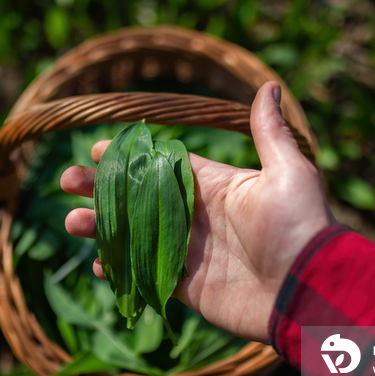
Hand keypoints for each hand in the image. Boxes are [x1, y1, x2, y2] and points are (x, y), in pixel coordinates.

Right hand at [60, 81, 333, 341]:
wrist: (308, 290)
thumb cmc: (299, 226)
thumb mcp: (288, 172)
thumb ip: (269, 133)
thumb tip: (269, 84)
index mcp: (215, 186)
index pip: (162, 167)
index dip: (129, 158)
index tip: (96, 150)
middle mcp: (197, 217)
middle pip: (139, 199)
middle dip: (103, 190)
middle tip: (66, 182)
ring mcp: (190, 252)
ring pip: (134, 235)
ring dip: (102, 228)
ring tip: (71, 221)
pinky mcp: (187, 287)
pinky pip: (146, 275)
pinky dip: (121, 269)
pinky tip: (99, 263)